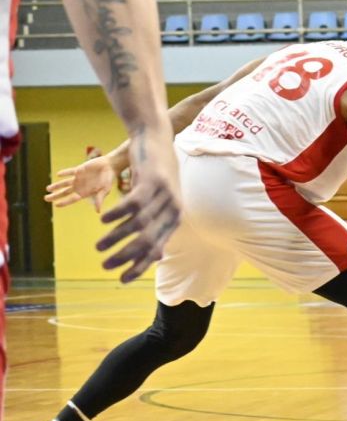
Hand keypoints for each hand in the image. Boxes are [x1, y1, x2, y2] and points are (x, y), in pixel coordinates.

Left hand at [45, 156, 116, 211]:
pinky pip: (70, 172)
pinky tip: (59, 175)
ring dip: (56, 186)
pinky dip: (65, 173)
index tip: (56, 205)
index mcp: (85, 192)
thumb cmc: (108, 179)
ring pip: (65, 183)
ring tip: (48, 188)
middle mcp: (80, 186)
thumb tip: (98, 211)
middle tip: (46, 198)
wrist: (110, 167)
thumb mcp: (105, 190)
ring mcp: (78, 178)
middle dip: (55, 195)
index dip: (64, 202)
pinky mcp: (79, 170)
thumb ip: (99, 199)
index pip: (72, 199)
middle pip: (65, 192)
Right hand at [97, 127, 181, 283]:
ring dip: (116, 238)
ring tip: (98, 247)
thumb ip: (158, 228)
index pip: (157, 249)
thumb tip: (156, 257)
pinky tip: (102, 220)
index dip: (140, 266)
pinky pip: (133, 204)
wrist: (157, 141)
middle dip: (125, 257)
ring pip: (138, 224)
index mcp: (174, 220)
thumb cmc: (156, 178)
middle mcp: (173, 210)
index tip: (121, 279)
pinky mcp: (153, 181)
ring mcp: (164, 195)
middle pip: (147, 241)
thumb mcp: (160, 205)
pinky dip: (117, 214)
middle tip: (104, 266)